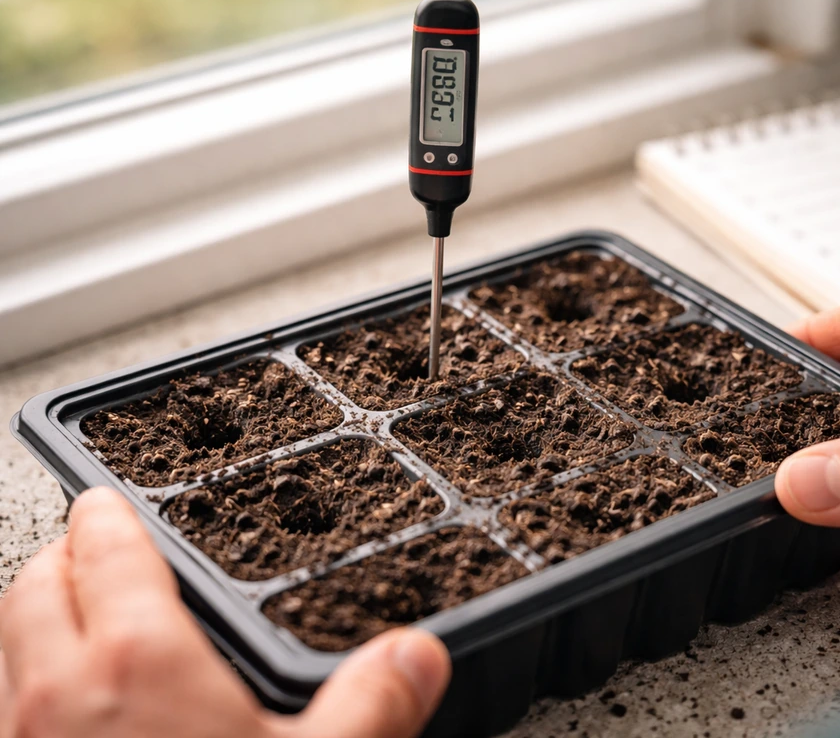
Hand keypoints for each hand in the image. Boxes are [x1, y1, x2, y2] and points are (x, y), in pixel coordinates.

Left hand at [0, 487, 450, 737]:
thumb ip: (375, 704)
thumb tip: (420, 651)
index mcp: (135, 668)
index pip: (102, 556)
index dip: (103, 518)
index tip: (105, 501)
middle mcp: (53, 702)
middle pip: (29, 590)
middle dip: (56, 557)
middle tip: (86, 549)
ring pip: (1, 654)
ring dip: (30, 623)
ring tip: (71, 624)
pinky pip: (0, 718)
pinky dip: (21, 693)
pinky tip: (65, 721)